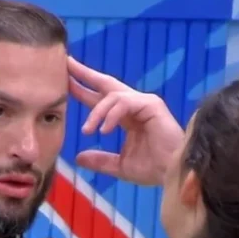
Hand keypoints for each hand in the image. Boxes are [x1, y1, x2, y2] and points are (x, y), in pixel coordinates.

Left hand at [67, 56, 184, 185]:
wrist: (173, 173)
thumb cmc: (153, 169)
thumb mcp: (120, 166)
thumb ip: (100, 160)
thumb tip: (78, 158)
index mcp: (127, 117)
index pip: (101, 98)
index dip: (82, 89)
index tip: (65, 82)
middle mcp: (135, 106)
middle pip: (106, 84)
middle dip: (85, 74)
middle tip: (67, 64)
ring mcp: (144, 103)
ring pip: (112, 96)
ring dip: (96, 112)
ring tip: (87, 130)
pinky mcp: (152, 105)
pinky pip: (124, 103)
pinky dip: (111, 115)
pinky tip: (104, 130)